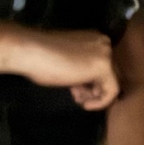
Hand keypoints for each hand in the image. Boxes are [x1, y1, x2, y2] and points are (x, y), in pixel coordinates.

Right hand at [3, 28, 119, 110]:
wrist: (31, 52)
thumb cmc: (41, 58)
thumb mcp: (68, 63)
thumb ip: (81, 68)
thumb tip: (88, 84)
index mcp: (94, 39)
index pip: (102, 65)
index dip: (90, 82)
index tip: (75, 90)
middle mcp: (104, 43)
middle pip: (109, 74)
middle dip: (93, 88)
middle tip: (77, 97)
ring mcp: (106, 54)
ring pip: (112, 82)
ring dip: (95, 95)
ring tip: (78, 99)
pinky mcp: (104, 67)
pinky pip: (112, 90)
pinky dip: (101, 102)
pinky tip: (86, 105)